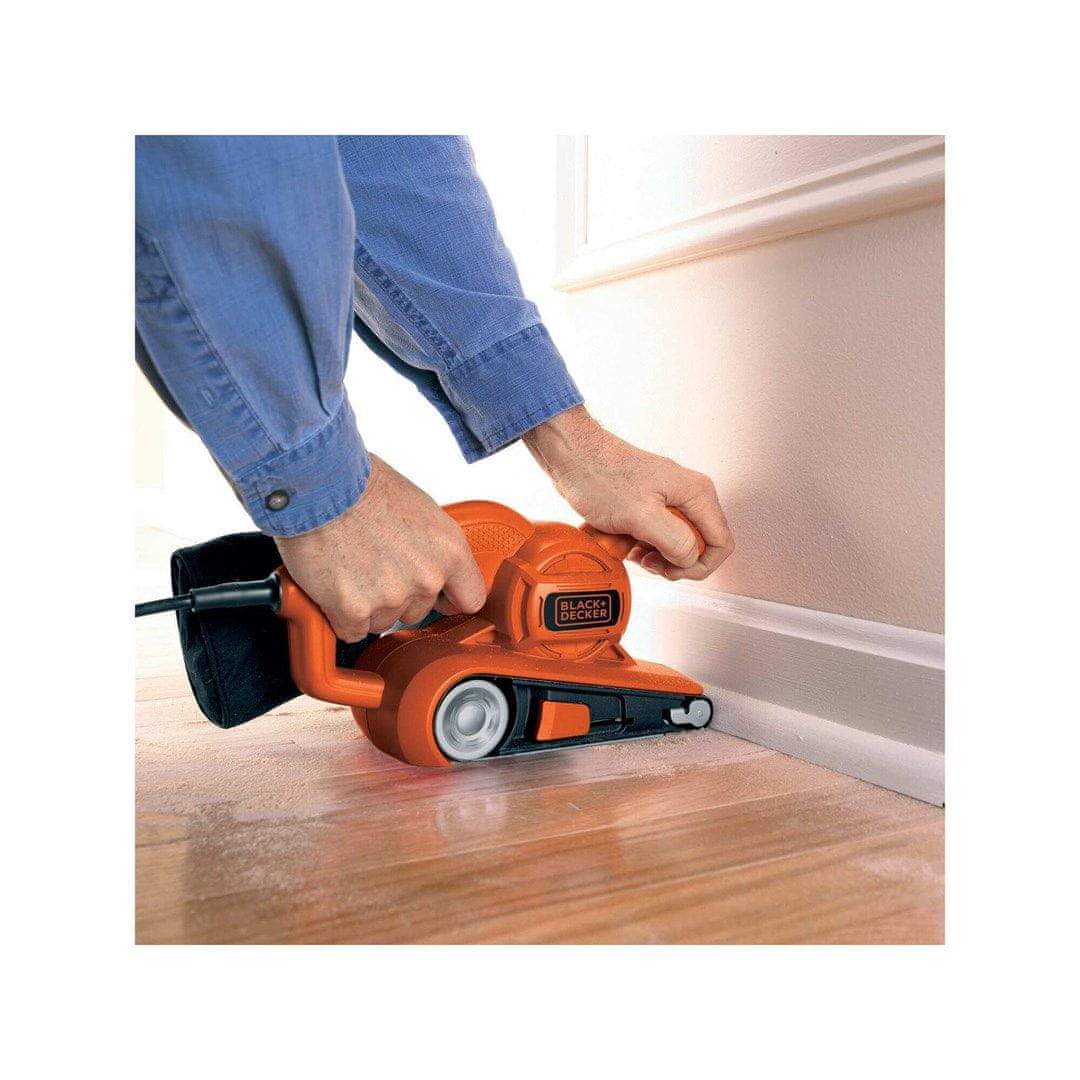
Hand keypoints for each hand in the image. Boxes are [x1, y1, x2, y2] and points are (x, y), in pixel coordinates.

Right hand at [274, 455, 486, 640]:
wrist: (320, 485)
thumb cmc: (362, 484)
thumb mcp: (419, 508)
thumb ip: (430, 546)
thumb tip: (428, 564)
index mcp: (449, 550)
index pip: (470, 598)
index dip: (451, 600)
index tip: (441, 601)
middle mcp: (426, 577)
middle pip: (418, 611)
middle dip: (397, 596)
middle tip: (374, 566)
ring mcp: (391, 597)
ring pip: (382, 621)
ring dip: (367, 606)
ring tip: (351, 569)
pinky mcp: (353, 610)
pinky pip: (352, 630)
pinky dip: (340, 615)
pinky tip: (334, 587)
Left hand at [524, 406, 733, 580]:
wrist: (573, 458)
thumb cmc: (600, 475)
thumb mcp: (640, 515)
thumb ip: (674, 540)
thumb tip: (690, 559)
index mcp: (696, 494)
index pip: (721, 543)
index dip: (700, 565)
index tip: (674, 570)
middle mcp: (688, 496)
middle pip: (700, 546)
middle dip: (675, 562)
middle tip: (650, 562)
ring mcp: (669, 501)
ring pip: (677, 544)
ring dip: (656, 556)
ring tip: (634, 551)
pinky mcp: (649, 506)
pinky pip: (657, 537)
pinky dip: (642, 546)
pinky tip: (625, 544)